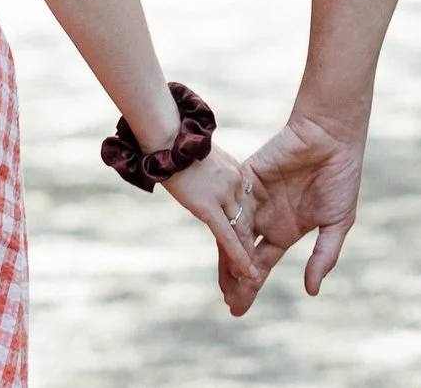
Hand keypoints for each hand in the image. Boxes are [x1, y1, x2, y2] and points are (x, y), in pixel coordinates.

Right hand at [160, 142, 260, 315]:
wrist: (167, 136)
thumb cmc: (174, 143)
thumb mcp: (198, 158)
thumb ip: (206, 173)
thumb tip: (198, 180)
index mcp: (234, 172)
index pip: (245, 207)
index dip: (247, 228)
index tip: (251, 244)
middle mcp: (235, 184)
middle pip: (246, 223)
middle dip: (249, 249)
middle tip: (254, 275)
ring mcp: (224, 195)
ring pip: (240, 233)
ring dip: (244, 260)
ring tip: (250, 284)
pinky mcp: (210, 206)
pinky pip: (228, 236)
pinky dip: (239, 256)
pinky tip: (248, 275)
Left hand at [234, 113, 367, 310]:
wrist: (332, 137)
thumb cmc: (340, 177)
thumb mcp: (337, 223)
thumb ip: (324, 256)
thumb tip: (311, 290)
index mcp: (285, 230)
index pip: (261, 263)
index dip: (250, 285)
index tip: (238, 308)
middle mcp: (265, 217)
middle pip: (242, 253)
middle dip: (234, 278)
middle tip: (228, 302)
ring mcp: (254, 198)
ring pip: (233, 233)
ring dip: (228, 257)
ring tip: (225, 283)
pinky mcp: (247, 178)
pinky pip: (234, 206)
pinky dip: (229, 226)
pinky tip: (226, 246)